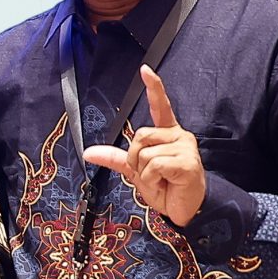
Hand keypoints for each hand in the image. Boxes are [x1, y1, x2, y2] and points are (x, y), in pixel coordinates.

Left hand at [80, 65, 204, 226]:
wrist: (186, 209)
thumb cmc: (166, 186)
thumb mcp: (136, 171)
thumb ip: (116, 158)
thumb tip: (89, 152)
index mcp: (167, 134)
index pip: (160, 106)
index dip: (154, 87)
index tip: (145, 69)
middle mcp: (178, 136)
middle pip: (140, 135)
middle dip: (135, 158)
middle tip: (150, 174)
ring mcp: (185, 148)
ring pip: (144, 152)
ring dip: (144, 172)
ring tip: (160, 180)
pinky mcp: (188, 162)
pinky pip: (154, 165)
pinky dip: (151, 179)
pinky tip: (165, 183)